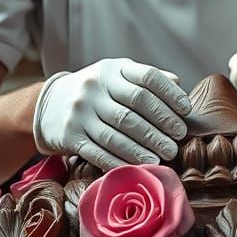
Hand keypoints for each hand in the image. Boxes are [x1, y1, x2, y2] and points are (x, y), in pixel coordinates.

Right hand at [33, 59, 191, 171]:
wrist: (49, 104)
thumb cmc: (98, 91)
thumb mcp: (118, 76)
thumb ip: (146, 79)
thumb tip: (179, 84)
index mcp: (113, 70)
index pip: (147, 77)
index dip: (170, 94)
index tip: (187, 110)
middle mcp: (95, 87)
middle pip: (134, 107)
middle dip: (160, 125)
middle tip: (177, 140)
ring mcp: (80, 111)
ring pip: (117, 132)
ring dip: (143, 147)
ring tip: (162, 157)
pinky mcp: (69, 135)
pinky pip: (98, 151)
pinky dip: (120, 160)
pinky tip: (137, 166)